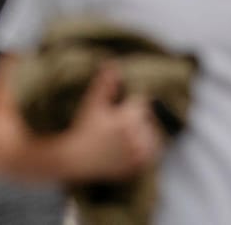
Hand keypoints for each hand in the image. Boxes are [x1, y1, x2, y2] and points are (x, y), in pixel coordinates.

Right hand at [62, 65, 163, 181]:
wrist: (75, 160)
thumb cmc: (82, 129)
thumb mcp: (92, 104)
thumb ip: (105, 84)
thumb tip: (113, 64)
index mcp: (128, 120)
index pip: (143, 101)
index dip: (133, 100)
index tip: (123, 104)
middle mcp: (138, 138)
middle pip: (150, 118)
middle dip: (139, 116)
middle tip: (120, 119)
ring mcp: (140, 154)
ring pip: (154, 135)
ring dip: (145, 131)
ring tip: (126, 132)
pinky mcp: (140, 166)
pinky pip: (153, 152)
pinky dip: (146, 147)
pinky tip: (131, 145)